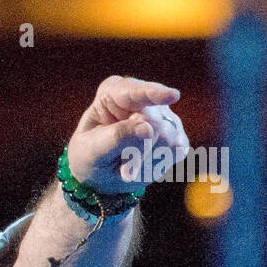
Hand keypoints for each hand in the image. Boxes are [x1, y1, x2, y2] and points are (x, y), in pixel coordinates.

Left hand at [67, 75, 189, 192]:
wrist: (99, 175)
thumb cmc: (89, 157)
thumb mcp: (92, 150)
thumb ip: (116, 138)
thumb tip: (149, 128)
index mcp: (114, 93)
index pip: (135, 91)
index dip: (155, 94)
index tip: (172, 96)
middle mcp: (142, 98)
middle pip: (155, 122)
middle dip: (139, 150)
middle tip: (121, 167)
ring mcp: (162, 114)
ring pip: (169, 138)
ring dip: (145, 160)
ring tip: (126, 163)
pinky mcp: (176, 133)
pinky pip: (177, 150)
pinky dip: (157, 165)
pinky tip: (141, 165)